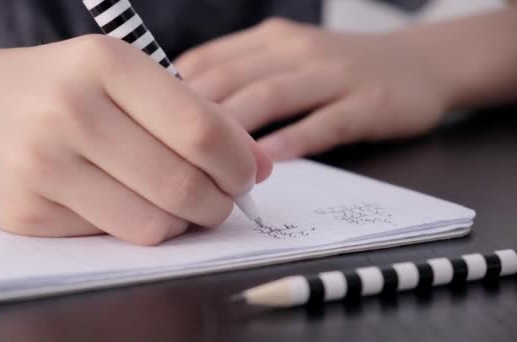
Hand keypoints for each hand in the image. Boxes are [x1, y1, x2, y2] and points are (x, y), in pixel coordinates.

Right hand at [0, 35, 271, 244]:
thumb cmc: (53, 87)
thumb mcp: (118, 77)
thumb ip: (191, 114)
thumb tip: (260, 163)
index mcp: (104, 64)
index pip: (200, 130)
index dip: (239, 162)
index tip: (248, 174)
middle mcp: (71, 111)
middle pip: (183, 184)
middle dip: (220, 202)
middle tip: (221, 198)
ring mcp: (43, 165)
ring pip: (153, 223)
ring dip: (184, 223)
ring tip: (181, 205)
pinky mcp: (26, 212)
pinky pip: (112, 237)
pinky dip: (138, 228)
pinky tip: (129, 205)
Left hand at [175, 18, 451, 159]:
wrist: (420, 63)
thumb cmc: (338, 69)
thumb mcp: (287, 57)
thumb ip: (242, 75)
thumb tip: (181, 109)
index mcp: (270, 39)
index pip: (209, 62)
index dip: (172, 94)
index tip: (144, 127)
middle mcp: (296, 49)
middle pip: (232, 80)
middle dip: (192, 118)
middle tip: (160, 153)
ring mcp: (334, 73)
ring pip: (272, 98)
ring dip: (236, 132)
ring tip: (205, 164)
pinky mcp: (368, 102)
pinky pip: (324, 123)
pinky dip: (293, 141)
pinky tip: (270, 161)